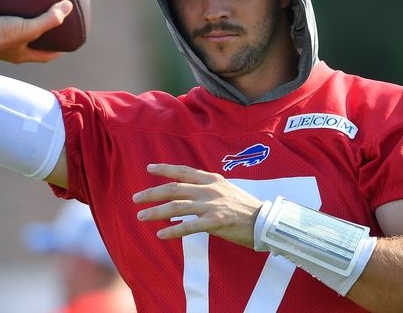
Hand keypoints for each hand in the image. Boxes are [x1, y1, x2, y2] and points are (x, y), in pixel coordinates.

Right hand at [0, 0, 72, 62]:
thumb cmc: (0, 37)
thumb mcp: (29, 28)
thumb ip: (49, 19)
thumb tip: (68, 6)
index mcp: (21, 52)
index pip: (44, 56)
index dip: (56, 52)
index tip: (66, 45)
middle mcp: (8, 47)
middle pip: (26, 42)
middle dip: (35, 34)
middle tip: (45, 21)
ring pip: (5, 27)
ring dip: (12, 18)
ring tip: (20, 4)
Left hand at [132, 164, 262, 247]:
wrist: (265, 221)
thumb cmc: (245, 208)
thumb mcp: (226, 190)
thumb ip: (208, 189)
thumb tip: (189, 192)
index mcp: (212, 180)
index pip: (184, 171)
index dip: (165, 169)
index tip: (149, 168)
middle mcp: (210, 189)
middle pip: (175, 188)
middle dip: (152, 193)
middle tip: (136, 198)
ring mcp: (212, 205)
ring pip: (177, 206)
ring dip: (156, 211)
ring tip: (142, 216)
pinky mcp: (216, 222)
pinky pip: (189, 226)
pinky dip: (173, 230)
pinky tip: (161, 235)